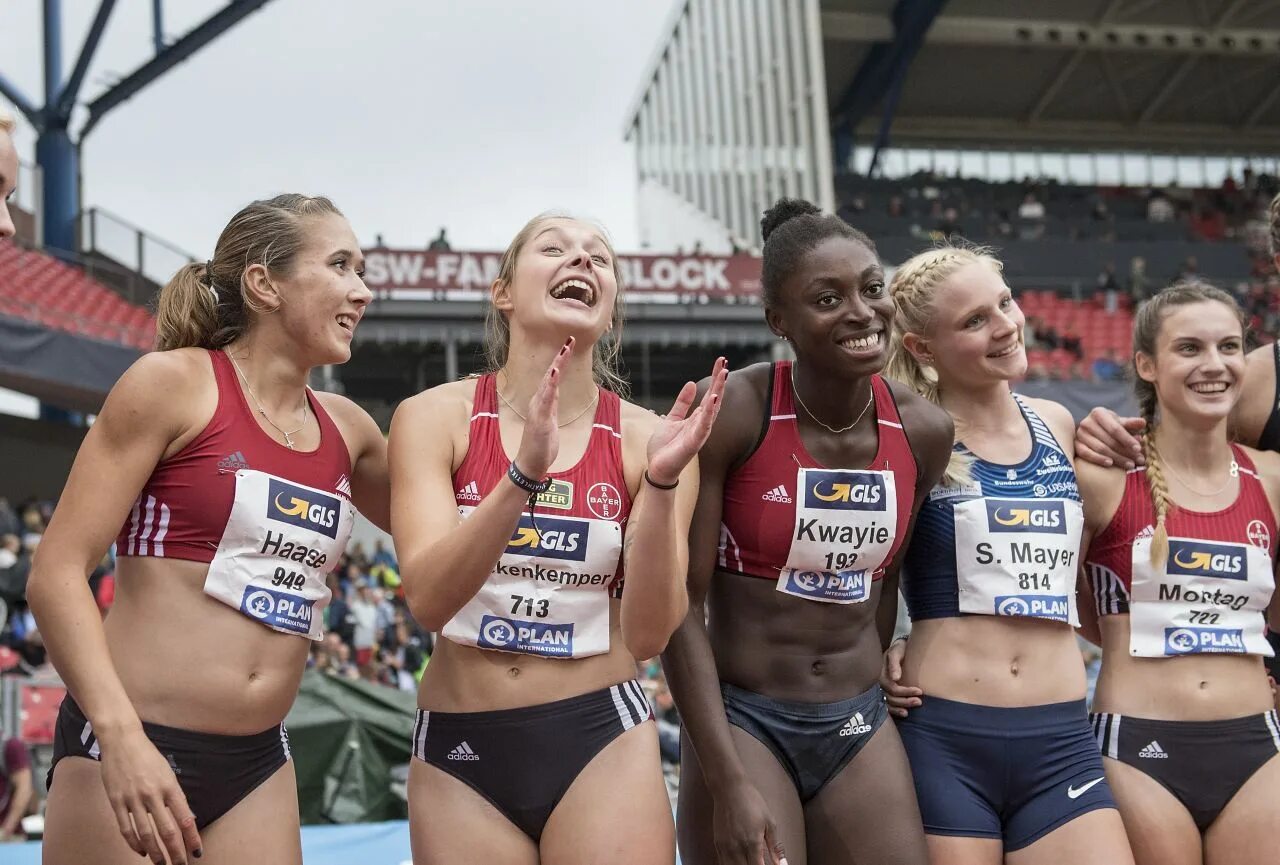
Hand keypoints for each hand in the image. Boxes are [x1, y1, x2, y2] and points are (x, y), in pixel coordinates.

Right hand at [99, 727, 201, 863]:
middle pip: (167, 831)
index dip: (192, 838)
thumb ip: (174, 795)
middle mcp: (153, 794)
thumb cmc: (148, 756)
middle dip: (176, 852)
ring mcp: (133, 799)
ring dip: (156, 853)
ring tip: (162, 863)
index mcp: (170, 786)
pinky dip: (134, 843)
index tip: (197, 852)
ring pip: (146, 834)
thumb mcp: (168, 772)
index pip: (185, 818)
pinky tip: (142, 852)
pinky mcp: (116, 801)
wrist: (122, 740)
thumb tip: (186, 818)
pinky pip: (126, 828)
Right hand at [513, 337, 575, 478]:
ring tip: (564, 351)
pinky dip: (550, 385)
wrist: (531, 463)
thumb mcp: (550, 420)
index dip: (561, 361)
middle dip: (561, 357)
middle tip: (570, 340)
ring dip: (556, 366)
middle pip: (551, 374)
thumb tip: (554, 392)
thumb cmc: (540, 444)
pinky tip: (554, 374)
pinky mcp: (540, 420)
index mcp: (543, 401)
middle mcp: (539, 401)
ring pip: (549, 383)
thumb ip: (551, 405)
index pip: (553, 377)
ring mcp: (539, 410)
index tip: (570, 345)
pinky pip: (546, 399)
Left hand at [645, 357, 728, 485]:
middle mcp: (702, 424)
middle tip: (725, 363)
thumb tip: (691, 383)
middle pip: (715, 399)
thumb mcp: (672, 418)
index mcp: (697, 418)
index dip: (715, 378)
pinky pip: (703, 426)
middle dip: (720, 381)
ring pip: (713, 410)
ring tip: (723, 375)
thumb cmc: (665, 447)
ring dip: (718, 392)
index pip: (710, 394)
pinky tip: (713, 399)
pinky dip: (709, 413)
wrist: (658, 468)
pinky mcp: (694, 443)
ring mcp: (700, 433)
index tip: (721, 360)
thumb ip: (682, 403)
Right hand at [711, 783, 786, 864]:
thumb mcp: (769, 822)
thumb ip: (775, 846)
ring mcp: (725, 846)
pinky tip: (739, 861)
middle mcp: (737, 848)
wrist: (729, 788)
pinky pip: (722, 862)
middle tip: (759, 862)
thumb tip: (782, 863)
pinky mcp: (717, 843)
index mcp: (752, 843)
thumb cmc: (752, 802)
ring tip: (749, 861)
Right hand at [880, 638, 921, 718]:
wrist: (900, 648)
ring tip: (912, 709)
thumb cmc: (898, 649)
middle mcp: (878, 683)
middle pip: (890, 697)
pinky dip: (895, 711)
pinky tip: (904, 713)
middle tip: (919, 702)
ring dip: (900, 708)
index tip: (920, 691)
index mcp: (880, 673)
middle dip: (905, 701)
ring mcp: (881, 689)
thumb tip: (895, 678)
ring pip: (888, 703)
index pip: (892, 687)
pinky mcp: (885, 693)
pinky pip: (887, 706)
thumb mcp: (896, 652)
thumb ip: (894, 664)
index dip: (905, 692)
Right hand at [1076, 408, 1144, 469]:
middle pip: (1109, 440)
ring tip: (1130, 465)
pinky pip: (1086, 454)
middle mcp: (1086, 422)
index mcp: (1098, 413)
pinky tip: (1110, 464)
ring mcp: (1080, 434)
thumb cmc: (1109, 426)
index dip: (1127, 439)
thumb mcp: (1120, 423)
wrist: (1092, 431)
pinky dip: (1098, 459)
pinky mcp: (1075, 445)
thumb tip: (1143, 422)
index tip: (1139, 449)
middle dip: (1125, 451)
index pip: (1115, 428)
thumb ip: (1131, 423)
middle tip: (1138, 460)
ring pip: (1100, 448)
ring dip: (1117, 458)